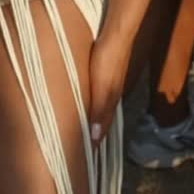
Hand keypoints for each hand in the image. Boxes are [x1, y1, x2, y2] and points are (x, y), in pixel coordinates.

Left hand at [88, 25, 130, 144]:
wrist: (116, 34)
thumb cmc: (108, 60)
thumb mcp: (103, 88)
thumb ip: (99, 111)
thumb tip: (95, 138)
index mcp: (110, 102)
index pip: (103, 128)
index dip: (96, 143)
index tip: (85, 160)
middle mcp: (110, 95)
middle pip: (101, 119)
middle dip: (92, 133)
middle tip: (78, 149)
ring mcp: (107, 84)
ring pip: (98, 107)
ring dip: (89, 118)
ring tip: (76, 130)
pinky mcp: (103, 73)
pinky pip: (94, 94)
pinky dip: (88, 103)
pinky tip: (80, 102)